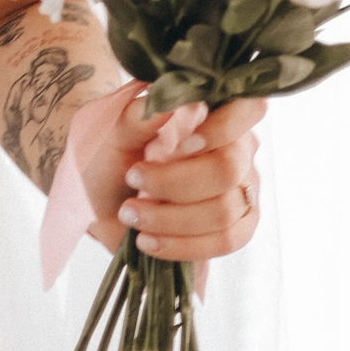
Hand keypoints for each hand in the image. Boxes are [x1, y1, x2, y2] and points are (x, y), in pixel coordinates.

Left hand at [80, 90, 264, 263]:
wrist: (102, 198)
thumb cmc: (113, 154)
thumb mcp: (115, 130)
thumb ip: (140, 116)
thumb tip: (171, 105)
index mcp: (216, 112)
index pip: (247, 109)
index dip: (220, 128)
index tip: (178, 143)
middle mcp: (238, 149)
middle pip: (229, 169)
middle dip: (174, 181)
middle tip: (133, 178)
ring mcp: (241, 190)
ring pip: (223, 211)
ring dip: (169, 217)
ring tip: (130, 213)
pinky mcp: (236, 228)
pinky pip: (224, 242)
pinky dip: (181, 245)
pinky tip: (147, 240)